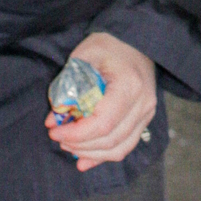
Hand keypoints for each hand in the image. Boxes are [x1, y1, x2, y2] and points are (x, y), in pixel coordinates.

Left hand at [45, 30, 156, 170]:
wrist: (135, 40)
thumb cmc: (107, 45)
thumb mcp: (82, 58)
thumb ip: (67, 89)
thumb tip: (54, 119)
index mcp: (129, 86)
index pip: (103, 123)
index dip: (76, 134)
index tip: (54, 131)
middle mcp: (143, 104)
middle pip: (110, 140)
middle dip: (80, 145)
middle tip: (58, 138)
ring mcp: (147, 114)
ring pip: (119, 148)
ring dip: (90, 153)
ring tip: (68, 147)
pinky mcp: (144, 119)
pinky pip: (125, 146)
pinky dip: (103, 155)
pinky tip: (84, 159)